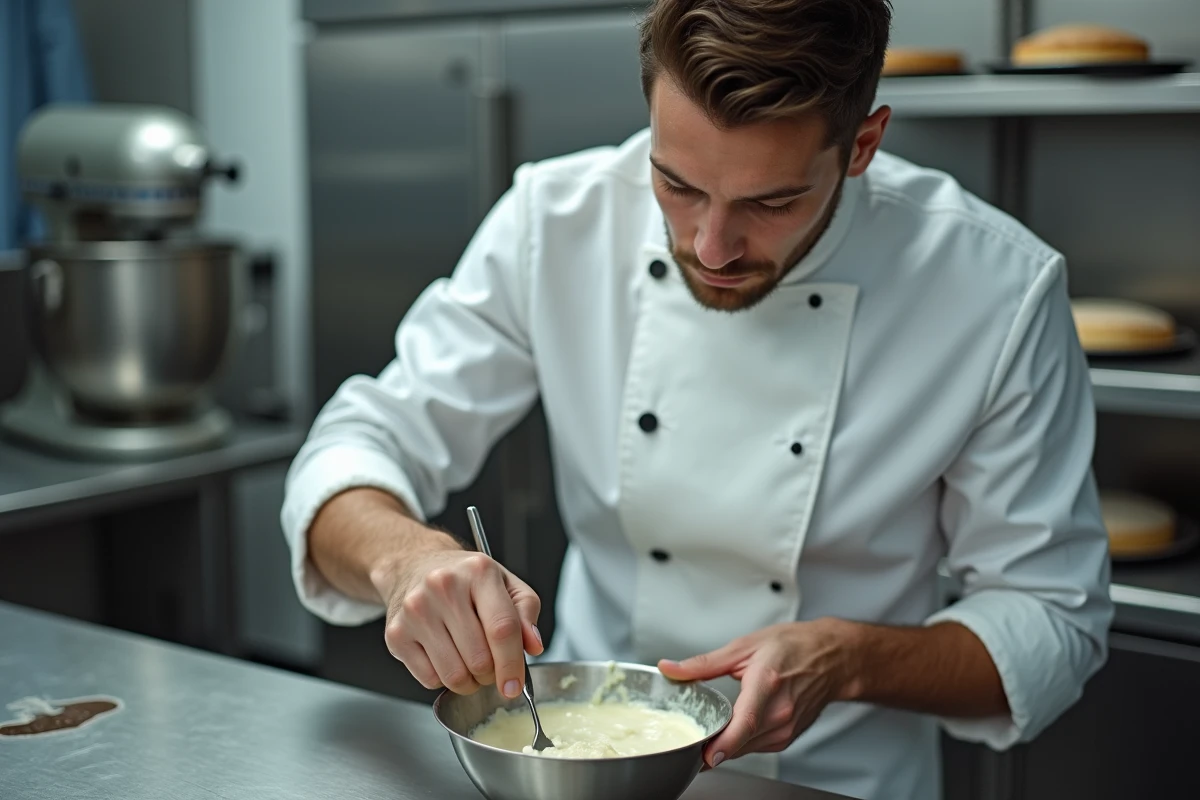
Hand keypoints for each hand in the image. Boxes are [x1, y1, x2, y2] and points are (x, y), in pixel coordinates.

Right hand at [377, 549, 543, 698]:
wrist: (414, 565)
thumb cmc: (464, 578)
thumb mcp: (505, 583)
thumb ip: (526, 612)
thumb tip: (534, 645)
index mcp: (478, 572)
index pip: (502, 629)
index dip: (512, 665)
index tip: (515, 686)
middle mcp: (443, 587)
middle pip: (479, 659)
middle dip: (491, 674)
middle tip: (490, 665)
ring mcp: (416, 611)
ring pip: (454, 675)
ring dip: (469, 682)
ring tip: (469, 663)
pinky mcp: (396, 634)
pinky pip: (429, 679)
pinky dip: (443, 679)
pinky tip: (445, 657)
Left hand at [658, 619, 853, 767]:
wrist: (832, 659)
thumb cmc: (793, 647)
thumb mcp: (744, 646)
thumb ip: (704, 663)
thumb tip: (671, 669)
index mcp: (767, 684)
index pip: (746, 721)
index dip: (726, 742)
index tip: (707, 755)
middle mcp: (780, 712)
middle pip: (740, 741)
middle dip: (712, 744)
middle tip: (688, 739)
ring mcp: (786, 728)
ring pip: (745, 748)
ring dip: (725, 744)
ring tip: (709, 730)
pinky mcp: (787, 738)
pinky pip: (755, 746)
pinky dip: (741, 741)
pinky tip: (735, 726)